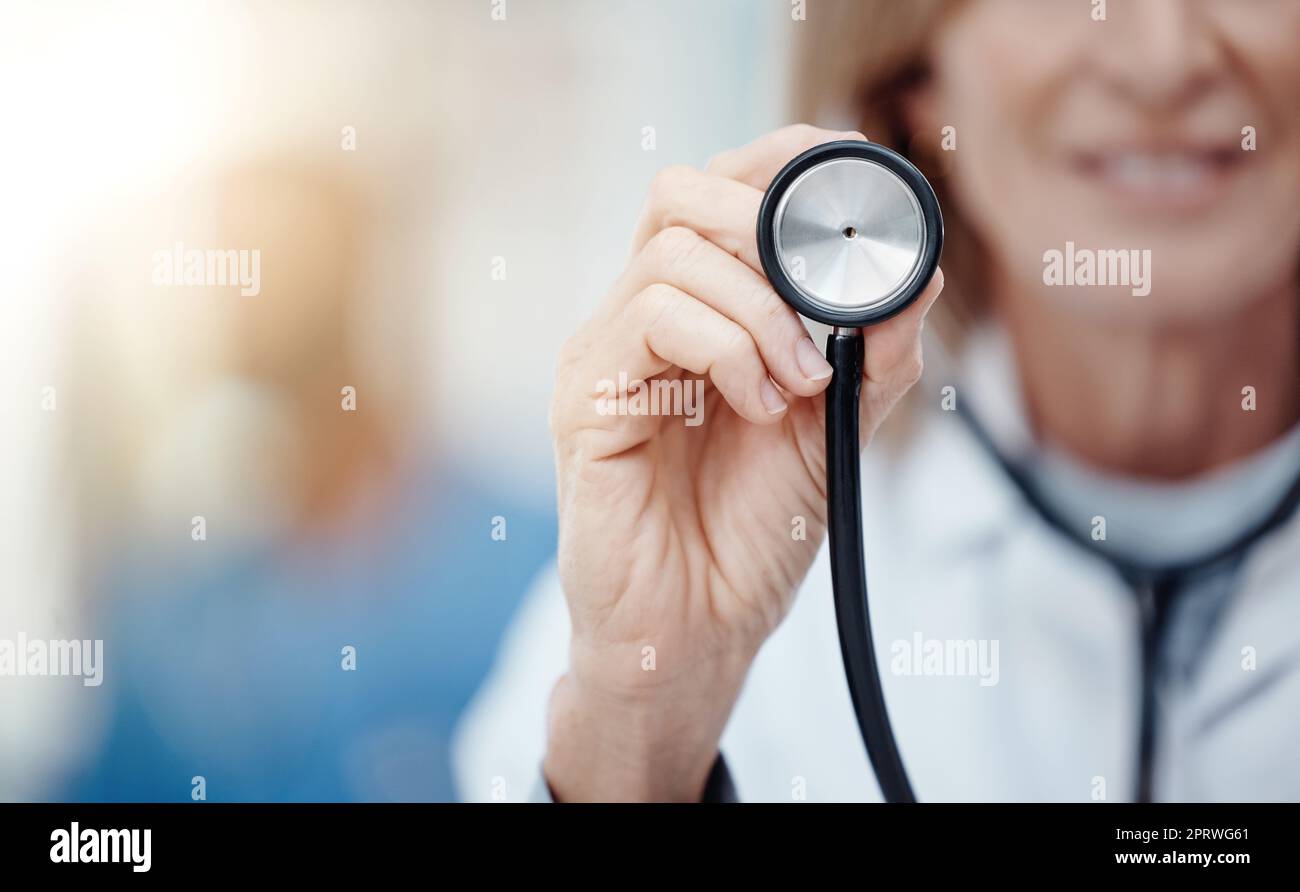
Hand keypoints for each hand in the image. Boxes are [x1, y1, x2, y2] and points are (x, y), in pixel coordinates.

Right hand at [545, 125, 944, 800]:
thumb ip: (871, 354)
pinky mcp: (585, 400)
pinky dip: (729, 350)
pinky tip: (759, 406)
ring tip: (800, 385)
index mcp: (691, 315)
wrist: (696, 633)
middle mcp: (637, 321)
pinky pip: (654, 319)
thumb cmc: (748, 534)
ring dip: (763, 310)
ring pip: (674, 253)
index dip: (780, 167)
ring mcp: (605, 356)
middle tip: (822, 297)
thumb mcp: (833, 429)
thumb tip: (917, 273)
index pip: (716, 194)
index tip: (853, 193)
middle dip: (767, 223)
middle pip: (678, 193)